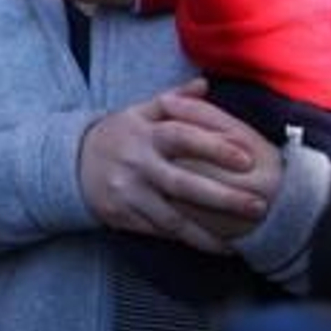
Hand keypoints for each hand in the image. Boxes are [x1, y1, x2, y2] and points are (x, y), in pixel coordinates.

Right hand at [78, 79, 265, 253]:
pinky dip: (186, 241)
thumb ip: (174, 100)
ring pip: (171, 219)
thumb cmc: (117, 135)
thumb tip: (205, 84)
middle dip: (222, 198)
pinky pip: (158, 232)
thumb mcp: (138, 112)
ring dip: (207, 234)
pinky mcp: (121, 216)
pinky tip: (213, 246)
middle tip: (259, 205)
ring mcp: (127, 193)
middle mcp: (136, 164)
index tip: (247, 159)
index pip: (182, 137)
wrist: (71, 162)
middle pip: (182, 184)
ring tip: (240, 243)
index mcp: (144, 134)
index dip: (214, 147)